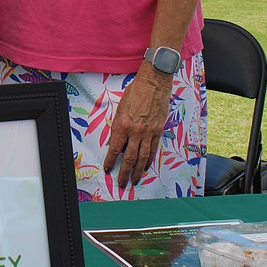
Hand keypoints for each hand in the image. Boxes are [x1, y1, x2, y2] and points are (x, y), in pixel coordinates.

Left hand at [102, 65, 172, 188]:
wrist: (154, 83)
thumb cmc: (135, 91)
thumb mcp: (120, 107)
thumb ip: (117, 126)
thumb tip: (114, 141)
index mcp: (123, 124)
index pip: (115, 148)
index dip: (110, 161)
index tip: (107, 169)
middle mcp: (136, 131)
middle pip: (129, 158)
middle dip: (124, 172)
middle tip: (121, 183)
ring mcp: (149, 132)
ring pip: (142, 157)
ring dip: (137, 171)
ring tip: (134, 180)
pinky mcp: (159, 131)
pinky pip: (153, 149)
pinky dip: (149, 160)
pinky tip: (145, 167)